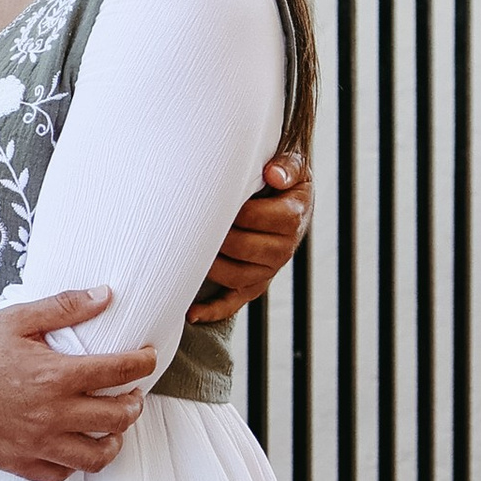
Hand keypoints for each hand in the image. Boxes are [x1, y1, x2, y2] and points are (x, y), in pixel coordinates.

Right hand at [0, 292, 153, 480]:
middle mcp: (50, 414)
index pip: (118, 371)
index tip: (147, 357)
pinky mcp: (17, 462)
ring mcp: (35, 443)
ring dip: (114, 440)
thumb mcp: (14, 318)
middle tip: (131, 393)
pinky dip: (75, 463)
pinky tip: (74, 446)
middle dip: (134, 403)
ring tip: (112, 427)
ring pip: (97, 456)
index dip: (142, 362)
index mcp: (54, 375)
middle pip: (117, 417)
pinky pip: (61, 474)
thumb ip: (63, 307)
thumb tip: (105, 295)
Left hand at [190, 153, 310, 322]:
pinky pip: (233, 302)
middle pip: (244, 247)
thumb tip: (273, 174)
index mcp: (292, 216)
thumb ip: (287, 167)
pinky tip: (191, 313)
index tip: (212, 199)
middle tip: (191, 222)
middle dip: (218, 237)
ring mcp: (268, 270)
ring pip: (236, 276)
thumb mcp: (294, 167)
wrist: (292, 204)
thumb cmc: (284, 181)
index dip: (235, 211)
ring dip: (210, 266)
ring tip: (186, 251)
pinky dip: (213, 310)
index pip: (259, 217)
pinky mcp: (254, 286)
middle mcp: (283, 248)